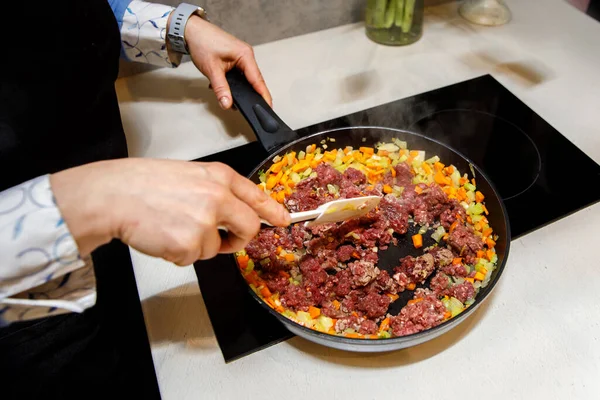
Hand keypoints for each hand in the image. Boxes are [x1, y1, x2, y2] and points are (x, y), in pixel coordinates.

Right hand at [50, 159, 289, 265]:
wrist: (113, 195)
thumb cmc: (144, 183)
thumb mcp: (189, 176)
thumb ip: (216, 191)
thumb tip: (234, 211)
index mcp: (219, 177)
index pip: (256, 195)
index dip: (272, 211)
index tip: (283, 220)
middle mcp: (218, 197)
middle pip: (249, 228)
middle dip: (239, 240)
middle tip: (225, 241)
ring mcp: (205, 222)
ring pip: (216, 248)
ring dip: (198, 245)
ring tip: (172, 227)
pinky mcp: (190, 245)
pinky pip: (193, 258)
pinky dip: (179, 253)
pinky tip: (163, 235)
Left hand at [182, 16, 271, 109]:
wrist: (192, 30)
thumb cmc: (202, 41)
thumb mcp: (212, 69)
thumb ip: (221, 89)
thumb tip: (227, 103)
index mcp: (245, 55)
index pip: (258, 80)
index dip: (263, 95)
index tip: (268, 107)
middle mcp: (246, 55)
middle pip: (254, 80)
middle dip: (251, 95)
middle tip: (252, 108)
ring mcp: (241, 57)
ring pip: (245, 79)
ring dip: (240, 89)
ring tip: (234, 100)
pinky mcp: (234, 59)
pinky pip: (239, 75)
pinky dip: (233, 84)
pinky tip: (226, 89)